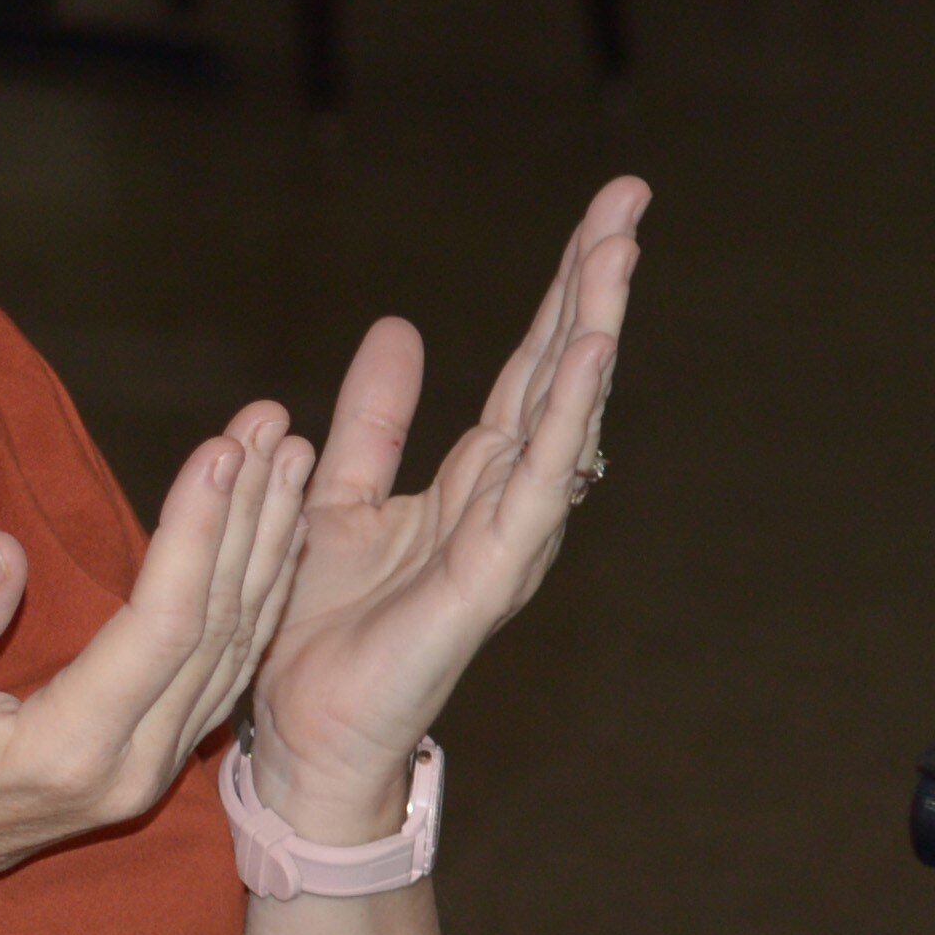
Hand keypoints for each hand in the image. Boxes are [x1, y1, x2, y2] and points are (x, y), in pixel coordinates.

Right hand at [0, 407, 312, 934]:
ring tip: (292, 459)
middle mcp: (135, 763)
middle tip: (274, 427)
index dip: (196, 534)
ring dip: (268, 547)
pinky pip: (230, 667)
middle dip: (249, 519)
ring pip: (238, 647)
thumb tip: (3, 551)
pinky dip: (260, 593)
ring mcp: (155, 766)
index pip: (162, 627)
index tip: (218, 450)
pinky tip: (276, 536)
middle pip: (219, 628)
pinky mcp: (158, 756)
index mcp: (71, 748)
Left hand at [249, 179, 646, 839]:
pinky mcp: (484, 579)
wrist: (304, 733)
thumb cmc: (323, 630)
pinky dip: (561, 422)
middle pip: (559, 377)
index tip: (604, 215)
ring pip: (561, 419)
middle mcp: (502, 504)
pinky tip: (586, 360)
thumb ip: (373, 420)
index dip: (561, 293)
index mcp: (470, 482)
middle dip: (592, 288)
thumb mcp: (337, 493)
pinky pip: (532, 488)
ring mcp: (503, 540)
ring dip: (590, 333)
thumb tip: (399, 327)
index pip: (528, 368)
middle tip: (630, 201)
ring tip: (616, 254)